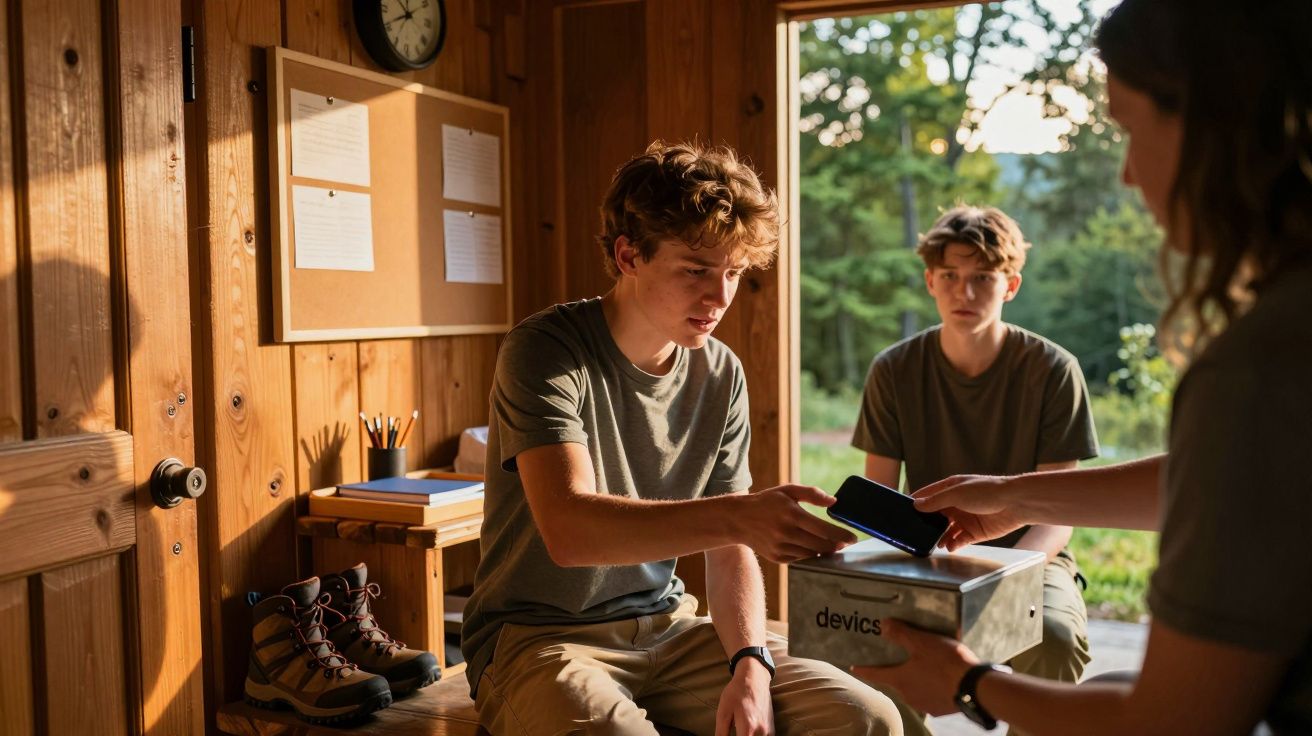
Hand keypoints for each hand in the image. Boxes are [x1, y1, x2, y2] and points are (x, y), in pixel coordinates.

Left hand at [716, 658, 773, 735]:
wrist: (754, 678)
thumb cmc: (736, 693)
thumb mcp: (723, 713)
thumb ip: (721, 733)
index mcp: (748, 729)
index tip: (729, 735)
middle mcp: (761, 733)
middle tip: (734, 731)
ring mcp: (769, 732)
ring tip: (740, 732)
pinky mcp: (772, 729)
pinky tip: (748, 733)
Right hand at [734, 485, 856, 562]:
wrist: (739, 520)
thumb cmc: (767, 502)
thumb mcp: (788, 490)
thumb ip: (812, 494)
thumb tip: (833, 501)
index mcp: (791, 514)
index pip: (824, 529)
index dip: (841, 535)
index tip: (853, 538)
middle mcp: (786, 532)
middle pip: (821, 545)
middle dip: (836, 545)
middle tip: (844, 542)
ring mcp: (781, 547)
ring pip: (812, 555)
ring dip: (823, 551)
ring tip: (829, 545)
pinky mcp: (778, 558)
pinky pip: (801, 559)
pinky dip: (809, 554)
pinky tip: (810, 547)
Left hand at [851, 619, 979, 715]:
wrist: (975, 687)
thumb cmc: (945, 663)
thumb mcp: (921, 641)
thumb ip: (900, 633)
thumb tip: (883, 625)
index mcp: (900, 679)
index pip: (875, 674)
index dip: (865, 669)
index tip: (855, 668)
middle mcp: (909, 696)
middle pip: (897, 681)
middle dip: (898, 671)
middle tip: (903, 660)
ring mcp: (925, 704)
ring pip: (915, 689)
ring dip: (917, 679)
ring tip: (928, 666)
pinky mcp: (941, 708)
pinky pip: (931, 696)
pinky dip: (933, 687)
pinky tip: (942, 678)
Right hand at [910, 475, 1024, 550]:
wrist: (1015, 504)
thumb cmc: (988, 491)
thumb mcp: (956, 493)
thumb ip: (936, 501)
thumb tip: (916, 504)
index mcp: (951, 488)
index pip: (928, 495)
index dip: (917, 503)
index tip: (904, 511)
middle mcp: (957, 503)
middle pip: (936, 515)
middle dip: (927, 523)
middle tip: (916, 532)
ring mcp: (966, 518)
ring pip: (946, 530)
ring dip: (940, 537)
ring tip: (933, 543)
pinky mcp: (975, 532)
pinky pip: (959, 540)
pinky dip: (953, 544)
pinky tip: (948, 547)